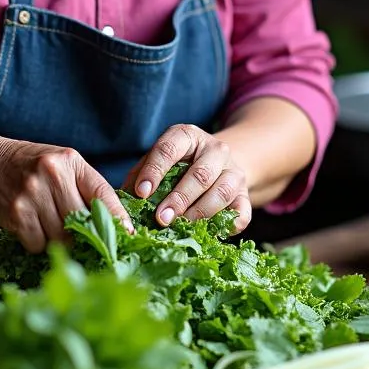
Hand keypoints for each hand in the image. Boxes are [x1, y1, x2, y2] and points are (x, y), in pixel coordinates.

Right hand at [0, 136, 133, 252]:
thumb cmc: (28, 166)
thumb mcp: (60, 164)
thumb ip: (83, 187)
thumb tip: (113, 223)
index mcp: (70, 161)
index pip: (103, 194)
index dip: (118, 218)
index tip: (127, 235)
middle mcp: (52, 174)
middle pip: (83, 221)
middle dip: (84, 234)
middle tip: (81, 238)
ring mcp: (32, 194)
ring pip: (61, 237)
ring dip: (58, 239)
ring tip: (47, 224)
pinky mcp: (16, 213)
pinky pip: (38, 243)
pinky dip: (37, 242)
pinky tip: (30, 226)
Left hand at [123, 125, 250, 233]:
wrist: (218, 163)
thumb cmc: (177, 166)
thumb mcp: (157, 162)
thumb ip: (140, 177)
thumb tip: (122, 203)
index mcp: (187, 136)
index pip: (169, 149)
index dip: (154, 171)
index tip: (141, 193)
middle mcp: (215, 149)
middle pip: (199, 174)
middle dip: (178, 199)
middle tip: (160, 218)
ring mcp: (234, 171)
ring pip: (222, 191)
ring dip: (199, 213)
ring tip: (179, 227)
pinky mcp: (246, 194)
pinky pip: (242, 211)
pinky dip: (228, 225)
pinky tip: (209, 233)